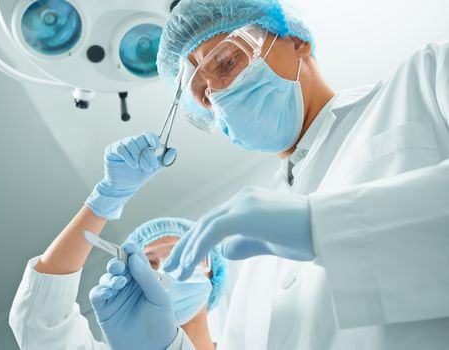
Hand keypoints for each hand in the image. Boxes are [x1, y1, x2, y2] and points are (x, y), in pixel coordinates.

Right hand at [86, 132, 175, 219]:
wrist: (123, 188)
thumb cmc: (137, 177)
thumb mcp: (153, 168)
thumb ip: (163, 160)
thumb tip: (174, 150)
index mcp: (142, 144)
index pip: (148, 135)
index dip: (153, 138)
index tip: (158, 146)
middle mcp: (132, 142)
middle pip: (141, 140)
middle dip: (147, 154)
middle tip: (152, 166)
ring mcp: (121, 145)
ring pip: (131, 143)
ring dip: (138, 156)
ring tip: (139, 167)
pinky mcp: (112, 150)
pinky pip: (121, 148)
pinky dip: (128, 157)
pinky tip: (133, 165)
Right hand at [89, 243, 177, 349]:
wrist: (153, 349)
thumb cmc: (161, 323)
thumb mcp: (159, 298)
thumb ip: (147, 277)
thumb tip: (133, 258)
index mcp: (144, 279)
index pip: (135, 259)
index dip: (130, 250)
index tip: (128, 247)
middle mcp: (129, 285)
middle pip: (118, 266)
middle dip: (116, 262)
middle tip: (118, 266)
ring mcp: (116, 296)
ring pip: (106, 278)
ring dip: (110, 278)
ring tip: (118, 284)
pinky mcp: (104, 309)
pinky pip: (97, 294)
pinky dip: (100, 290)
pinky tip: (107, 292)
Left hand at [163, 187, 314, 279]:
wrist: (328, 227)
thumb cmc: (304, 235)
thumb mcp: (267, 241)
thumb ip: (244, 243)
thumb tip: (224, 251)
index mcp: (246, 203)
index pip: (213, 222)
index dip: (196, 242)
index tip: (184, 261)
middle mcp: (241, 199)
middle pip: (203, 222)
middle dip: (184, 246)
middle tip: (170, 267)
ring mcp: (243, 203)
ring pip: (205, 225)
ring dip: (187, 250)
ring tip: (176, 271)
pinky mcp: (246, 212)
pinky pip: (214, 230)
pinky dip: (200, 248)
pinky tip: (192, 265)